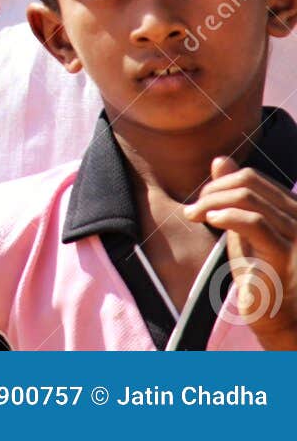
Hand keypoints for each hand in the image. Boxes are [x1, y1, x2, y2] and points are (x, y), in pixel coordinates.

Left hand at [183, 156, 296, 349]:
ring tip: (195, 215)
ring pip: (248, 198)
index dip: (220, 183)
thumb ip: (235, 196)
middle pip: (249, 182)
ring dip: (212, 202)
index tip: (200, 201)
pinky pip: (254, 223)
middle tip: (193, 209)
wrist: (280, 320)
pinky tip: (211, 222)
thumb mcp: (246, 230)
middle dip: (213, 191)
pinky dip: (226, 216)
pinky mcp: (287, 256)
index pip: (254, 178)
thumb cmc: (264, 276)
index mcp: (293, 210)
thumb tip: (220, 159)